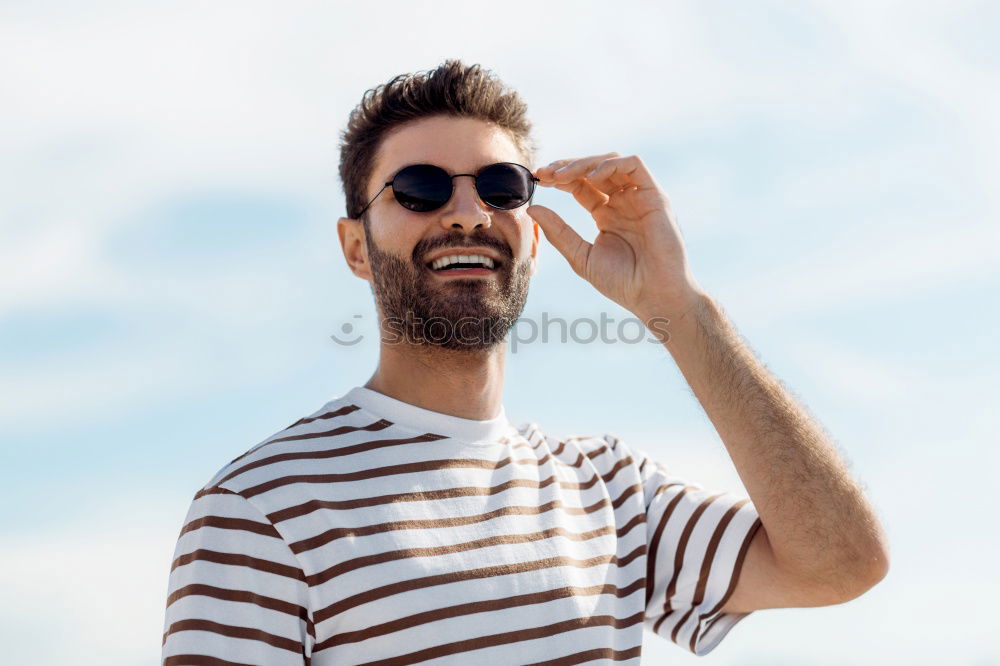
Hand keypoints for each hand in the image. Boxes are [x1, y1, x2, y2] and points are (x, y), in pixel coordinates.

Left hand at [528, 153, 702, 321]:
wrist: (654, 296)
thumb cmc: (622, 283)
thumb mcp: (581, 257)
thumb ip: (559, 232)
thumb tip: (532, 209)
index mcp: (606, 214)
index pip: (580, 185)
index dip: (558, 178)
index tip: (537, 179)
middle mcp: (622, 201)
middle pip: (592, 170)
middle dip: (567, 167)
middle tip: (544, 173)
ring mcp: (639, 197)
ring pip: (611, 162)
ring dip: (584, 163)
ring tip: (561, 175)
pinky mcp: (655, 196)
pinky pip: (634, 166)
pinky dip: (610, 165)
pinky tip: (590, 178)